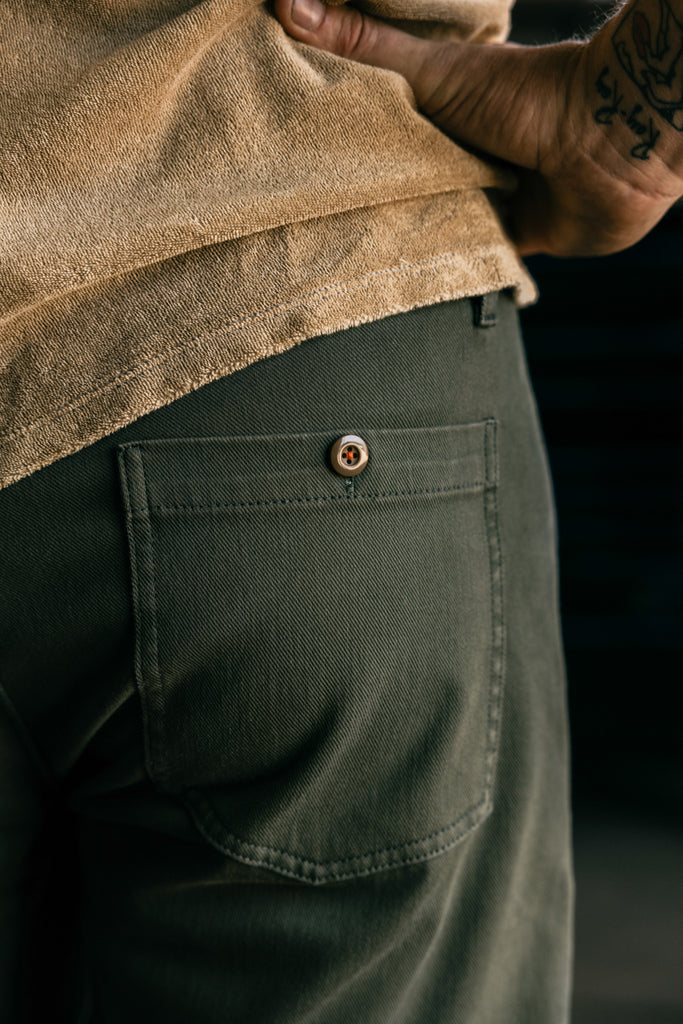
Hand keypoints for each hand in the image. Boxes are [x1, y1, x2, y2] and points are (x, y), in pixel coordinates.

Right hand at [273, 0, 682, 255]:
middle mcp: (462, 153)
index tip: (300, 162)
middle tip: (318, 220)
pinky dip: (446, 263)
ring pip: (432, 221)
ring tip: (351, 252)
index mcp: (443, 112)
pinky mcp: (511, 236)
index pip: (382, 131)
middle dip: (370, 198)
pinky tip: (408, 275)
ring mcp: (488, 196)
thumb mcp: (431, 70)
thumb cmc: (526, 97)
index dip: (345, 146)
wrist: (603, 145)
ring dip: (404, 234)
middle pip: (403, 182)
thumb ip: (365, 45)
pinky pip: (469, 255)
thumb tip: (287, 1)